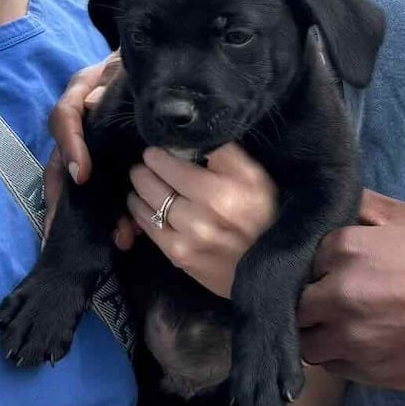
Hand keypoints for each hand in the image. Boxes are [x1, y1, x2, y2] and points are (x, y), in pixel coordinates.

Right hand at [44, 54, 134, 248]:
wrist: (164, 67)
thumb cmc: (144, 65)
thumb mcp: (130, 66)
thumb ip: (115, 79)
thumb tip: (95, 101)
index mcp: (82, 94)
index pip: (64, 118)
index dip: (70, 146)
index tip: (81, 174)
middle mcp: (80, 123)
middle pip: (61, 164)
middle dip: (69, 202)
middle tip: (71, 232)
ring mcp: (92, 145)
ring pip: (81, 185)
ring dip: (95, 215)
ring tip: (120, 238)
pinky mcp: (109, 162)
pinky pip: (104, 191)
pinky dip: (115, 213)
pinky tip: (129, 235)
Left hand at [127, 144, 278, 297]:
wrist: (265, 265)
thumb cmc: (261, 215)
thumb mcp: (254, 177)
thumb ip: (225, 154)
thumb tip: (196, 139)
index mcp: (218, 193)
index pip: (172, 166)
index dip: (157, 156)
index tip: (153, 151)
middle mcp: (198, 217)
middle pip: (154, 185)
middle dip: (144, 171)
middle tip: (143, 165)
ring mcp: (185, 240)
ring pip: (147, 207)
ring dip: (139, 190)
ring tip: (140, 181)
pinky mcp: (178, 257)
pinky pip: (149, 229)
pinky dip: (139, 213)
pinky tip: (139, 204)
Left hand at [297, 189, 404, 391]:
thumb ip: (359, 207)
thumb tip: (324, 203)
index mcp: (346, 249)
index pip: (299, 261)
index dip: (311, 267)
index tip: (324, 271)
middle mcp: (341, 294)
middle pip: (295, 305)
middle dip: (308, 302)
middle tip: (329, 299)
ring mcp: (353, 338)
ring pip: (307, 341)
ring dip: (319, 333)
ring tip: (344, 324)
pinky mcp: (369, 373)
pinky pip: (332, 367)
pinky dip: (339, 357)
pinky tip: (364, 343)